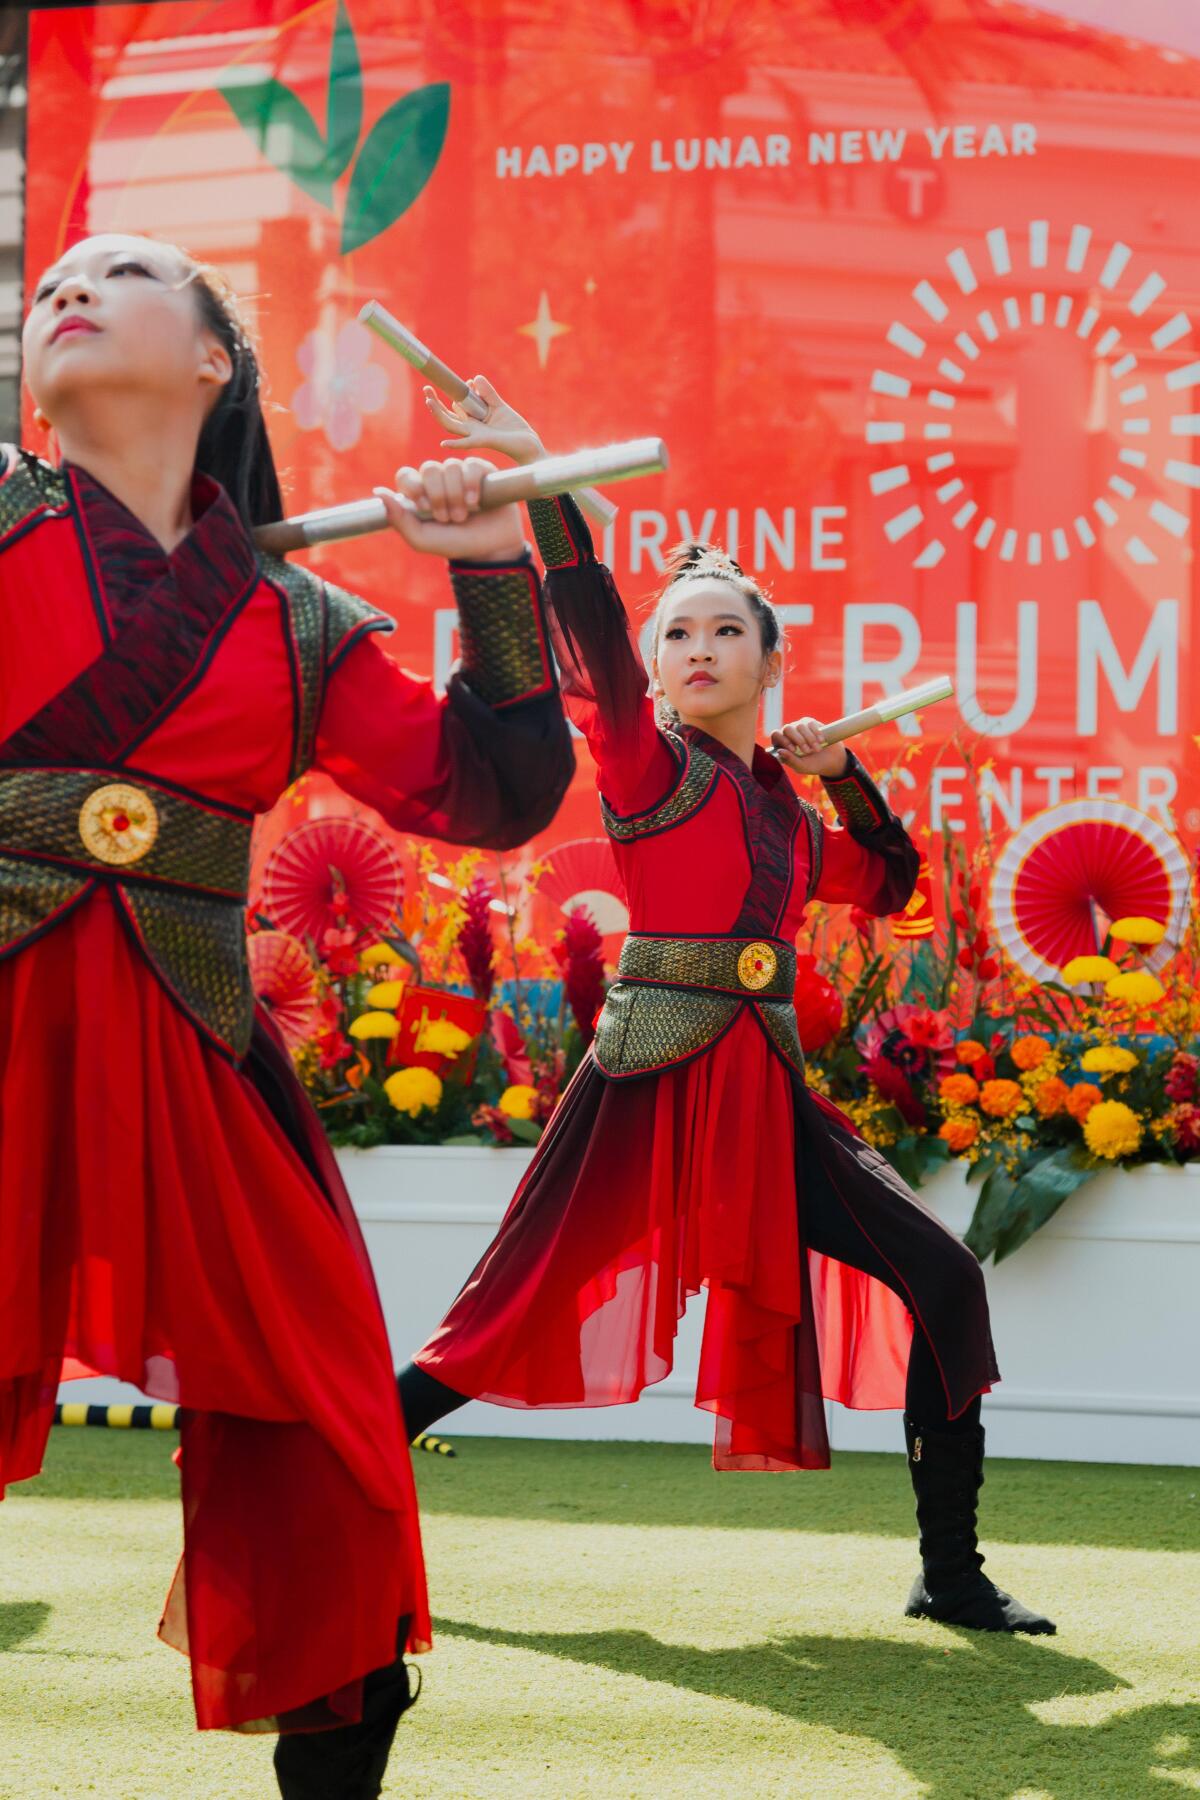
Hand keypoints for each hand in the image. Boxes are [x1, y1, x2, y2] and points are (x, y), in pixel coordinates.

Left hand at [373, 457, 524, 562]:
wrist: (490, 550)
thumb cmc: (454, 544)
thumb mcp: (422, 539)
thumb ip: (399, 519)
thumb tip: (378, 492)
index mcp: (420, 493)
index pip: (406, 475)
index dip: (414, 487)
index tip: (424, 507)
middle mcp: (438, 480)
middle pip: (428, 468)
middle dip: (438, 495)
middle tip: (447, 518)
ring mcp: (459, 474)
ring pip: (450, 466)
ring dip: (456, 494)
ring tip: (464, 515)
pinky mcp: (481, 471)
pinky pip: (471, 465)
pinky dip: (471, 483)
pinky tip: (476, 501)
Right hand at [423, 374, 544, 465]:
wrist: (527, 443)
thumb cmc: (512, 428)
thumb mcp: (499, 405)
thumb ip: (487, 393)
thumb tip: (474, 378)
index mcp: (473, 420)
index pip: (454, 407)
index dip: (453, 394)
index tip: (459, 382)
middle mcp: (470, 428)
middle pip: (446, 416)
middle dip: (434, 403)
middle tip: (426, 389)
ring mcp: (475, 435)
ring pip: (451, 426)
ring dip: (439, 414)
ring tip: (428, 402)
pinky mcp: (484, 441)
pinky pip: (467, 443)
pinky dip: (455, 444)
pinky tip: (444, 443)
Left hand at [771, 717, 848, 779]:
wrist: (831, 760)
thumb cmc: (813, 764)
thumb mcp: (801, 766)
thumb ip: (790, 760)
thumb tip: (780, 751)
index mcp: (782, 744)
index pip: (776, 735)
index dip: (784, 741)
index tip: (794, 750)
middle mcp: (789, 734)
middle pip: (787, 728)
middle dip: (798, 740)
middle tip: (808, 751)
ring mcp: (799, 727)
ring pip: (800, 726)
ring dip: (809, 739)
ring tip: (817, 749)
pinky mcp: (810, 723)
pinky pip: (810, 723)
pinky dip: (816, 732)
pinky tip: (821, 741)